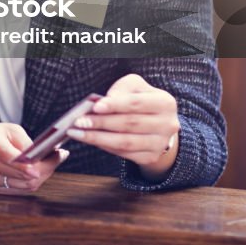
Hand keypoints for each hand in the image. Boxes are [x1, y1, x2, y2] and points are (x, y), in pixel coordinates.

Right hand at [0, 122, 66, 194]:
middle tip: (59, 156)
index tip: (38, 167)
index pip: (6, 155)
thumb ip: (25, 142)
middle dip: (43, 167)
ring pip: (23, 184)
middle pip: (19, 173)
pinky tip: (39, 172)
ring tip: (51, 163)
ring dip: (41, 175)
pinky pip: (20, 190)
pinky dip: (33, 182)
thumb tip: (46, 155)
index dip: (23, 164)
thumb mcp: (8, 129)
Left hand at [66, 74, 180, 177]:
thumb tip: (104, 101)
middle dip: (101, 122)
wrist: (158, 124)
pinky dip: (105, 146)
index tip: (95, 106)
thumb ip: (122, 88)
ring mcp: (160, 144)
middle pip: (129, 124)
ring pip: (124, 142)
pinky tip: (91, 139)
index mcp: (165, 102)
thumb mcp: (136, 87)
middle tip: (79, 121)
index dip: (114, 105)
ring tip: (78, 132)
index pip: (136, 103)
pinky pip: (123, 153)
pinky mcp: (150, 157)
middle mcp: (167, 125)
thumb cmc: (142, 101)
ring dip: (98, 138)